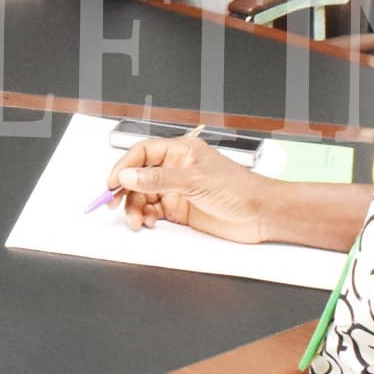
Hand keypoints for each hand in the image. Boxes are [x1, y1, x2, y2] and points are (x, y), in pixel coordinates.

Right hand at [108, 136, 272, 243]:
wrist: (261, 214)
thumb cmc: (240, 189)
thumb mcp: (196, 181)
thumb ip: (159, 179)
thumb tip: (128, 176)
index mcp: (180, 151)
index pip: (142, 154)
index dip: (124, 166)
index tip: (112, 182)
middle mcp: (176, 169)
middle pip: (138, 176)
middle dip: (125, 190)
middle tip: (113, 202)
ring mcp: (177, 190)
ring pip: (143, 196)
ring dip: (135, 207)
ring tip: (136, 220)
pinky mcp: (180, 209)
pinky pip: (153, 211)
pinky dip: (146, 216)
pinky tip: (148, 221)